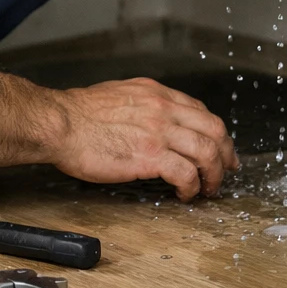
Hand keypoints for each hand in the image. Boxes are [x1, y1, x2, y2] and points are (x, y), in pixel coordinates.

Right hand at [46, 77, 238, 199]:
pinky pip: (186, 173)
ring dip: (213, 174)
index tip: (221, 148)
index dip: (216, 133)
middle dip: (225, 154)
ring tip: (207, 189)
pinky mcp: (150, 155)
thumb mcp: (119, 96)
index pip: (201, 111)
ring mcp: (158, 131)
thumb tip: (152, 121)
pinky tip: (184, 194)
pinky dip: (191, 186)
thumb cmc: (79, 114)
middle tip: (226, 171)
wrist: (60, 123)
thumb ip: (142, 105)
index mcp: (155, 94)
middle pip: (214, 130)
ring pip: (206, 152)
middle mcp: (163, 108)